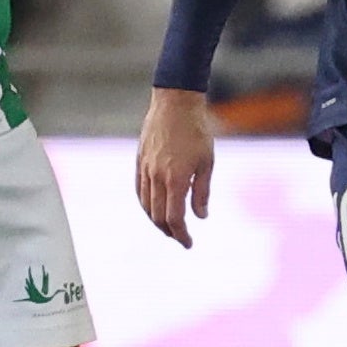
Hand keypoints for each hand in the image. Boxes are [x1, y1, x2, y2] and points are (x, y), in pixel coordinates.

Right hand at [135, 88, 215, 246]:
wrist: (175, 103)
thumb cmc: (197, 131)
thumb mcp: (207, 162)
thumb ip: (202, 192)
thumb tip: (201, 216)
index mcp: (175, 179)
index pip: (174, 218)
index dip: (181, 235)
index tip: (188, 244)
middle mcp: (156, 177)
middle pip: (157, 216)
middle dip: (169, 231)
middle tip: (181, 238)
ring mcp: (145, 169)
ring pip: (146, 205)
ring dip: (156, 220)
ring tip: (169, 227)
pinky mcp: (139, 161)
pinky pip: (139, 190)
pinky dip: (145, 205)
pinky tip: (153, 209)